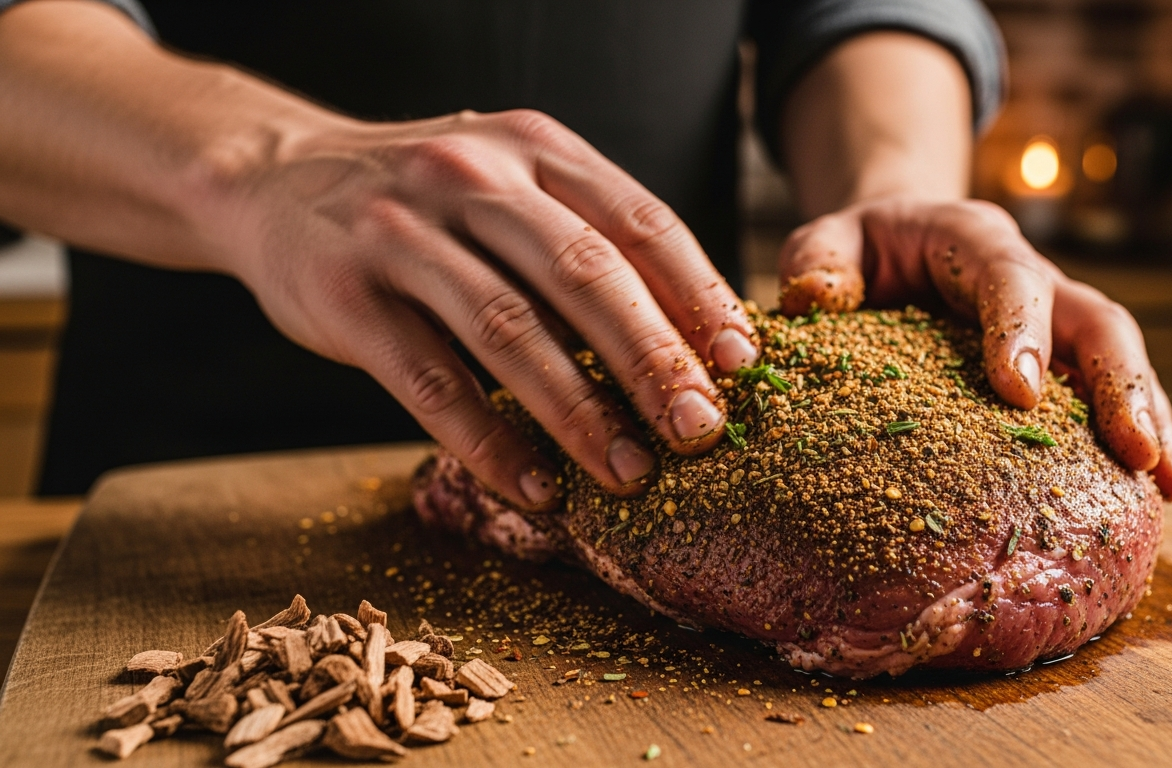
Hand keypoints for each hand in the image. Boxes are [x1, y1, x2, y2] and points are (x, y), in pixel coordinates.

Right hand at [217, 110, 758, 507]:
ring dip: (579, 413)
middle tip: (700, 433)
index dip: (697, 296)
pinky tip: (536, 488)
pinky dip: (490, 442)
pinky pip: (430, 384)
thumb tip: (692, 340)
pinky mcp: (345, 296)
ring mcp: (402, 233)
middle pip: (586, 276)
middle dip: (653, 362)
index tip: (740, 364)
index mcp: (533, 149)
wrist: (273, 176)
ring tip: (629, 475)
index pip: (639, 222)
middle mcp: (472, 178)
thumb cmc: (423, 199)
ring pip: (511, 332)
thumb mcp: (510, 184)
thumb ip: (586, 239)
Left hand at [775, 196, 1171, 500]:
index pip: (1009, 277)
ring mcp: (1057, 321)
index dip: (1020, 329)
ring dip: (1150, 418)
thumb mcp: (826, 240)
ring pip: (1120, 360)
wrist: (895, 244)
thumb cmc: (858, 252)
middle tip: (1134, 450)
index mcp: (973, 241)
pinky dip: (1139, 438)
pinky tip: (1161, 493)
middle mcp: (1033, 277)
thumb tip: (816, 297)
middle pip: (1096, 319)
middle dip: (1119, 383)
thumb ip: (817, 259)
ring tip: (1170, 484)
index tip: (1020, 393)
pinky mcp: (1064, 363)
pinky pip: (1109, 398)